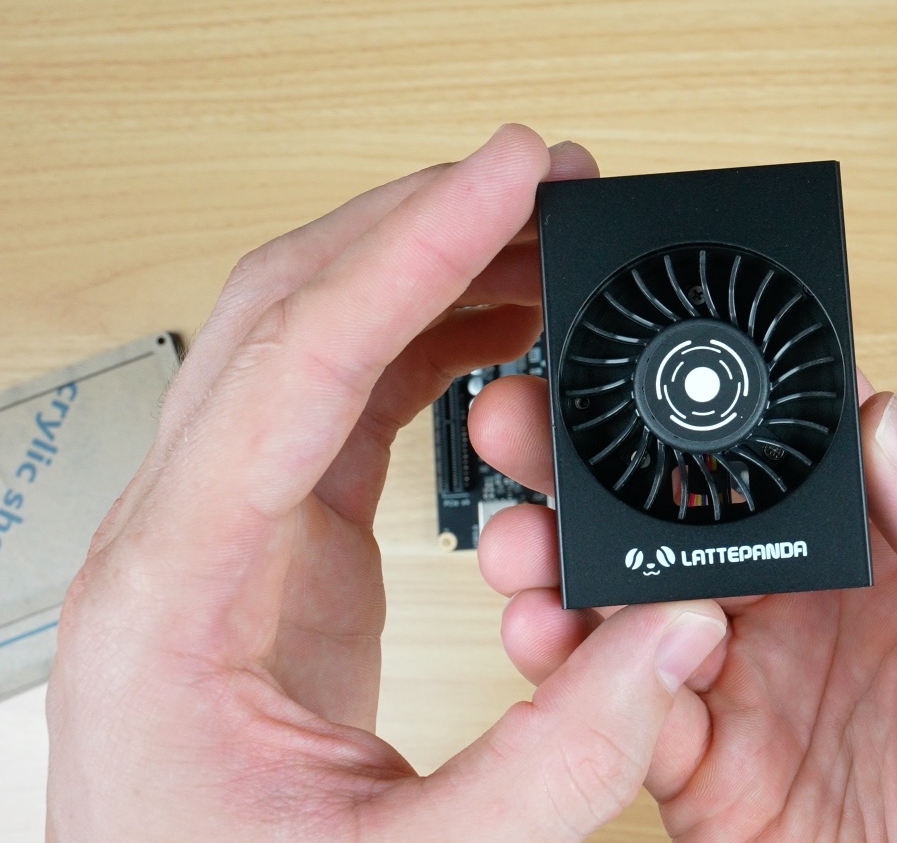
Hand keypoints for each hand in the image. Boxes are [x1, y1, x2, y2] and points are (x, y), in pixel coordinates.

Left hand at [46, 126, 729, 840]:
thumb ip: (557, 764)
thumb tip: (679, 636)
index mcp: (175, 590)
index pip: (297, 362)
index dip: (414, 250)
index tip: (510, 174)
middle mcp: (184, 535)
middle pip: (289, 311)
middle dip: (424, 222)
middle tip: (546, 178)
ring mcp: (227, 534)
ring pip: (313, 339)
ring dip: (425, 269)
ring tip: (542, 238)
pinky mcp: (275, 551)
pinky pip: (344, 403)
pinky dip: (424, 344)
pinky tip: (499, 331)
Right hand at [478, 384, 896, 839]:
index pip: (814, 460)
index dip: (740, 407)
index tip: (672, 366)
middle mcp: (822, 618)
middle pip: (700, 515)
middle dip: (614, 464)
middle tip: (542, 423)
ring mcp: (755, 692)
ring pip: (640, 602)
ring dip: (573, 559)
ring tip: (524, 538)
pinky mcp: (706, 773)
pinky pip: (622, 710)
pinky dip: (569, 672)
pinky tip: (540, 635)